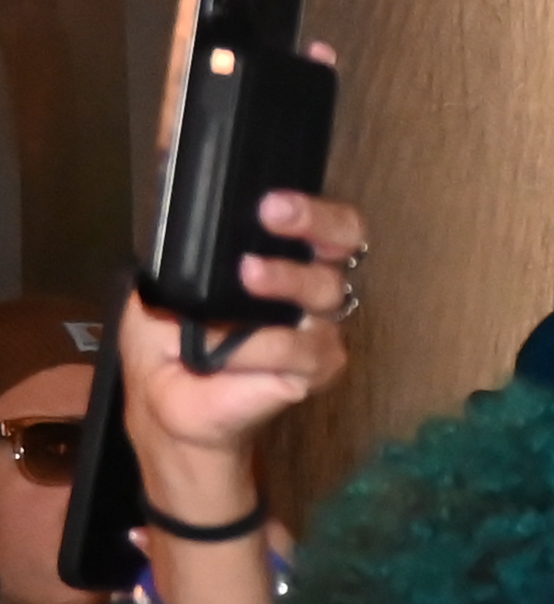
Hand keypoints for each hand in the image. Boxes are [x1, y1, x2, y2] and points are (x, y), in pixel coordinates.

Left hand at [120, 186, 365, 496]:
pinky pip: (303, 349)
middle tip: (272, 215)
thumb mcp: (161, 284)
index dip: (313, 208)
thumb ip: (181, 253)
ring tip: (249, 277)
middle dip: (314, 222)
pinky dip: (262, 347)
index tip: (270, 201)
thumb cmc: (167, 340)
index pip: (322, 223)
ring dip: (288, 279)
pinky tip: (229, 351)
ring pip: (326, 291)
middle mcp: (310, 289)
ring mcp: (318, 328)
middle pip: (342, 243)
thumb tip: (183, 220)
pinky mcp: (317, 369)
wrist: (164, 402)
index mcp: (282, 260)